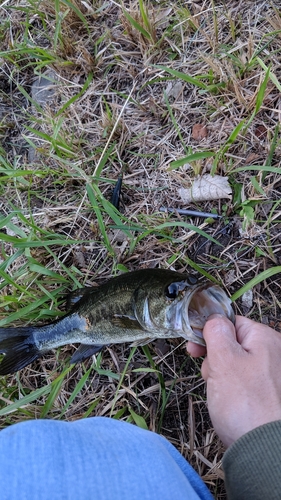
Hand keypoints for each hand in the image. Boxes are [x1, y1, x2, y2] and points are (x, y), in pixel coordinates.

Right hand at [186, 315, 280, 446]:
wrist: (265, 451)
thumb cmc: (246, 405)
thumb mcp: (224, 360)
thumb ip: (216, 333)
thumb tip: (214, 319)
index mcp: (265, 338)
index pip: (231, 323)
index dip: (209, 334)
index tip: (193, 349)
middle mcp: (273, 354)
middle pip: (233, 345)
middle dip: (215, 359)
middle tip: (210, 376)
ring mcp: (272, 376)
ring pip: (235, 366)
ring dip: (221, 377)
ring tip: (221, 395)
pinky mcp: (268, 396)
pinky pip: (243, 385)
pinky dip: (232, 392)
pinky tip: (229, 405)